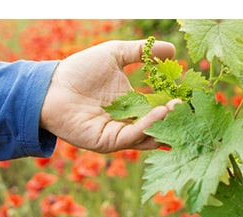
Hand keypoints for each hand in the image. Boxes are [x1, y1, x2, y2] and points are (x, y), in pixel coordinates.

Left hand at [40, 39, 179, 152]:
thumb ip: (142, 52)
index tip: (191, 92)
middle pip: (158, 123)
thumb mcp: (115, 54)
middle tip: (189, 104)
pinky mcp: (108, 142)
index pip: (160, 106)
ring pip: (149, 133)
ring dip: (164, 122)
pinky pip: (132, 136)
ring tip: (178, 106)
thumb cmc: (81, 70)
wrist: (52, 86)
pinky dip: (147, 126)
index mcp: (133, 104)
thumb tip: (173, 49)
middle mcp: (129, 121)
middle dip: (174, 116)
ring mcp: (120, 134)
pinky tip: (160, 111)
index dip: (175, 100)